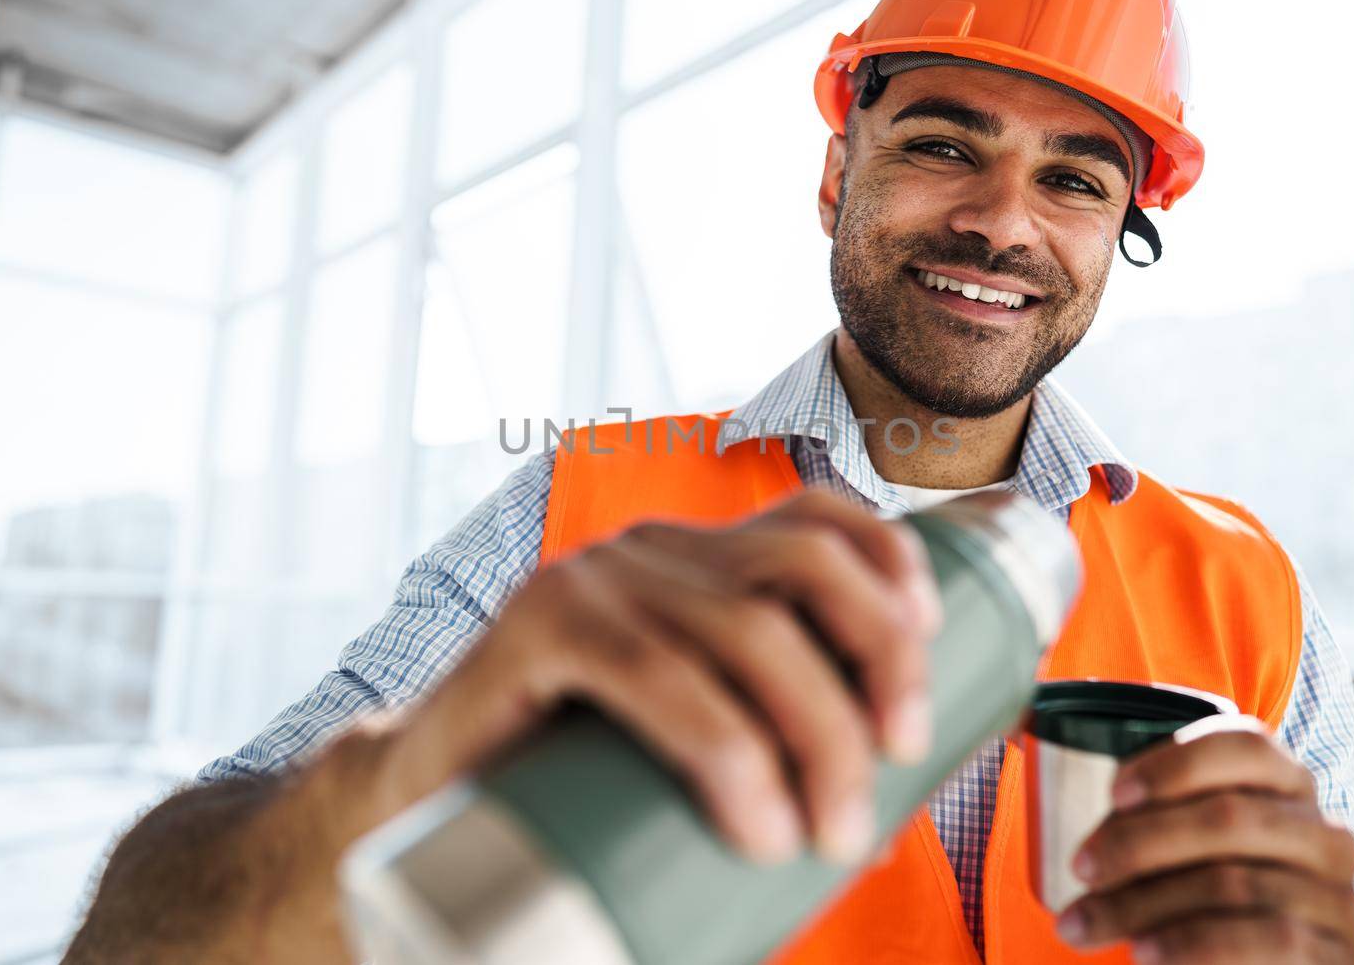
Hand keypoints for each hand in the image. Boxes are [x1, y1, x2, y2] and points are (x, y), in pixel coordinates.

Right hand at [319, 488, 942, 867]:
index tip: (936, 642)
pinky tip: (756, 823)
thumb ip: (759, 735)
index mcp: (695, 561)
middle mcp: (651, 550)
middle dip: (879, 661)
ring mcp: (593, 579)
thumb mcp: (685, 735)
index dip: (893, 564)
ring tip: (830, 834)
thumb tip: (882, 808)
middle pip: (805, 568)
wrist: (417, 802)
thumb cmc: (573, 781)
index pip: (817, 518)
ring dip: (817, 736)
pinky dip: (727, 754)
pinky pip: (657, 674)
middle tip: (894, 765)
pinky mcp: (537, 627)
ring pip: (748, 630)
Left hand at [1056, 716, 1353, 962]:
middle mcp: (1323, 832)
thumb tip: (1012, 717)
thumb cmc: (1197, 896)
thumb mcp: (1170, 842)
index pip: (1245, 743)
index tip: (1113, 791)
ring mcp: (1338, 897)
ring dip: (1142, 905)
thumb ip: (1122, 792)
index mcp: (1284, 784)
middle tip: (1080, 868)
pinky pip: (1265, 940)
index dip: (1177, 762)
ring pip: (1232, 884)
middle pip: (1228, 818)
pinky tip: (1143, 954)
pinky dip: (1191, 946)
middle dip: (1139, 843)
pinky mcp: (1338, 955)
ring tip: (1082, 925)